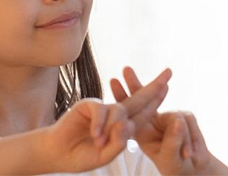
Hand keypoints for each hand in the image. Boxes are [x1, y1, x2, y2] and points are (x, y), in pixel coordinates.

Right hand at [42, 70, 171, 172]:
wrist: (58, 154)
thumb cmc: (82, 155)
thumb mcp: (106, 155)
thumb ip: (118, 142)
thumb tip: (126, 124)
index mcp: (123, 127)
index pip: (144, 113)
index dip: (156, 100)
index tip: (168, 86)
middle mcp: (116, 115)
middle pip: (139, 99)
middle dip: (154, 86)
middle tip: (169, 72)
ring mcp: (103, 109)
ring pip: (120, 110)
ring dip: (112, 127)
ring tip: (99, 142)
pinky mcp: (89, 105)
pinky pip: (101, 109)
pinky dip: (100, 123)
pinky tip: (95, 134)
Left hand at [110, 67, 227, 175]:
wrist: (193, 167)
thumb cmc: (176, 165)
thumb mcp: (169, 157)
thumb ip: (172, 140)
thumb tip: (177, 122)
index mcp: (142, 130)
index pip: (130, 111)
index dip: (123, 96)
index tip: (113, 81)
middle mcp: (154, 119)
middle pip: (143, 98)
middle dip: (135, 84)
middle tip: (125, 69)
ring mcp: (170, 116)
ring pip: (175, 117)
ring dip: (179, 138)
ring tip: (184, 154)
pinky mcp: (185, 116)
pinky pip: (187, 121)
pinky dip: (190, 140)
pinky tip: (189, 153)